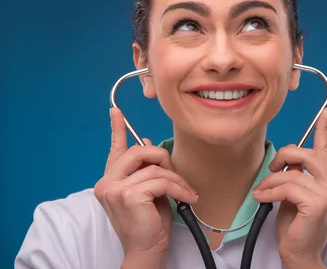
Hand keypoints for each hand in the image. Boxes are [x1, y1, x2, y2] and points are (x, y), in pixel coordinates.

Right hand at [93, 108, 197, 267]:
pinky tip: (185, 198)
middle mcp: (107, 182)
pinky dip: (178, 188)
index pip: (114, 150)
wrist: (146, 250)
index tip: (116, 111)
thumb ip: (146, 170)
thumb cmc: (149, 224)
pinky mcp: (128, 195)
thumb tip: (149, 143)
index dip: (117, 129)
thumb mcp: (149, 191)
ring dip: (176, 179)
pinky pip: (161, 180)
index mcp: (110, 180)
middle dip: (163, 159)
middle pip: (140, 151)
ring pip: (155, 167)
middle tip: (176, 177)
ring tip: (185, 193)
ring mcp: (114, 188)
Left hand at [252, 108, 326, 267]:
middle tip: (272, 169)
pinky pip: (288, 186)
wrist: (300, 255)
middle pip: (307, 154)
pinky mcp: (319, 203)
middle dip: (284, 155)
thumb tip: (288, 159)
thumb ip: (297, 175)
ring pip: (292, 172)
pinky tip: (263, 198)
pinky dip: (271, 191)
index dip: (324, 129)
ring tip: (262, 192)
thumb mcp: (296, 195)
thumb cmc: (296, 227)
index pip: (326, 150)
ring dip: (271, 181)